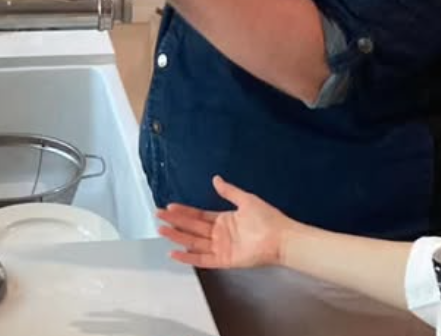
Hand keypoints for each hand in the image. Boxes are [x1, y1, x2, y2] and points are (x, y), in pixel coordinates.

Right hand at [157, 176, 294, 268]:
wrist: (281, 238)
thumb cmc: (267, 218)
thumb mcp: (246, 200)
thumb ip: (229, 191)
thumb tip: (215, 179)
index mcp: (224, 220)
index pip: (199, 216)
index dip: (184, 212)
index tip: (169, 207)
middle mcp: (219, 234)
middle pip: (192, 228)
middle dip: (175, 222)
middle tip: (158, 216)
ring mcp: (220, 248)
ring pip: (194, 242)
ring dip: (177, 237)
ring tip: (162, 230)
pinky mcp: (223, 260)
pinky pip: (202, 260)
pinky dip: (188, 258)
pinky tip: (174, 253)